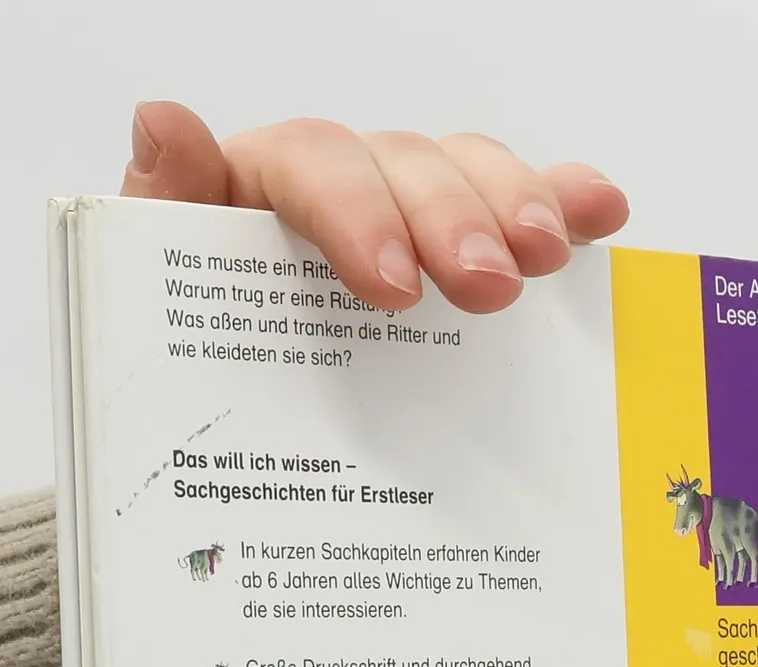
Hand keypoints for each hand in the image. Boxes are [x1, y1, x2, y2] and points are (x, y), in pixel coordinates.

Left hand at [121, 102, 628, 315]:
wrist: (228, 451)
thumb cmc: (196, 362)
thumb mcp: (158, 305)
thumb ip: (156, 222)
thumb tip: (161, 124)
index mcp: (257, 191)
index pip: (313, 164)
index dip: (358, 212)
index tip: (394, 288)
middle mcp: (340, 187)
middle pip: (404, 163)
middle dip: (452, 218)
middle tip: (487, 288)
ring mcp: (408, 213)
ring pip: (464, 174)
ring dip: (513, 205)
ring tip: (548, 261)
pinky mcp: (460, 250)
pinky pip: (517, 207)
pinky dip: (563, 202)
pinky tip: (601, 214)